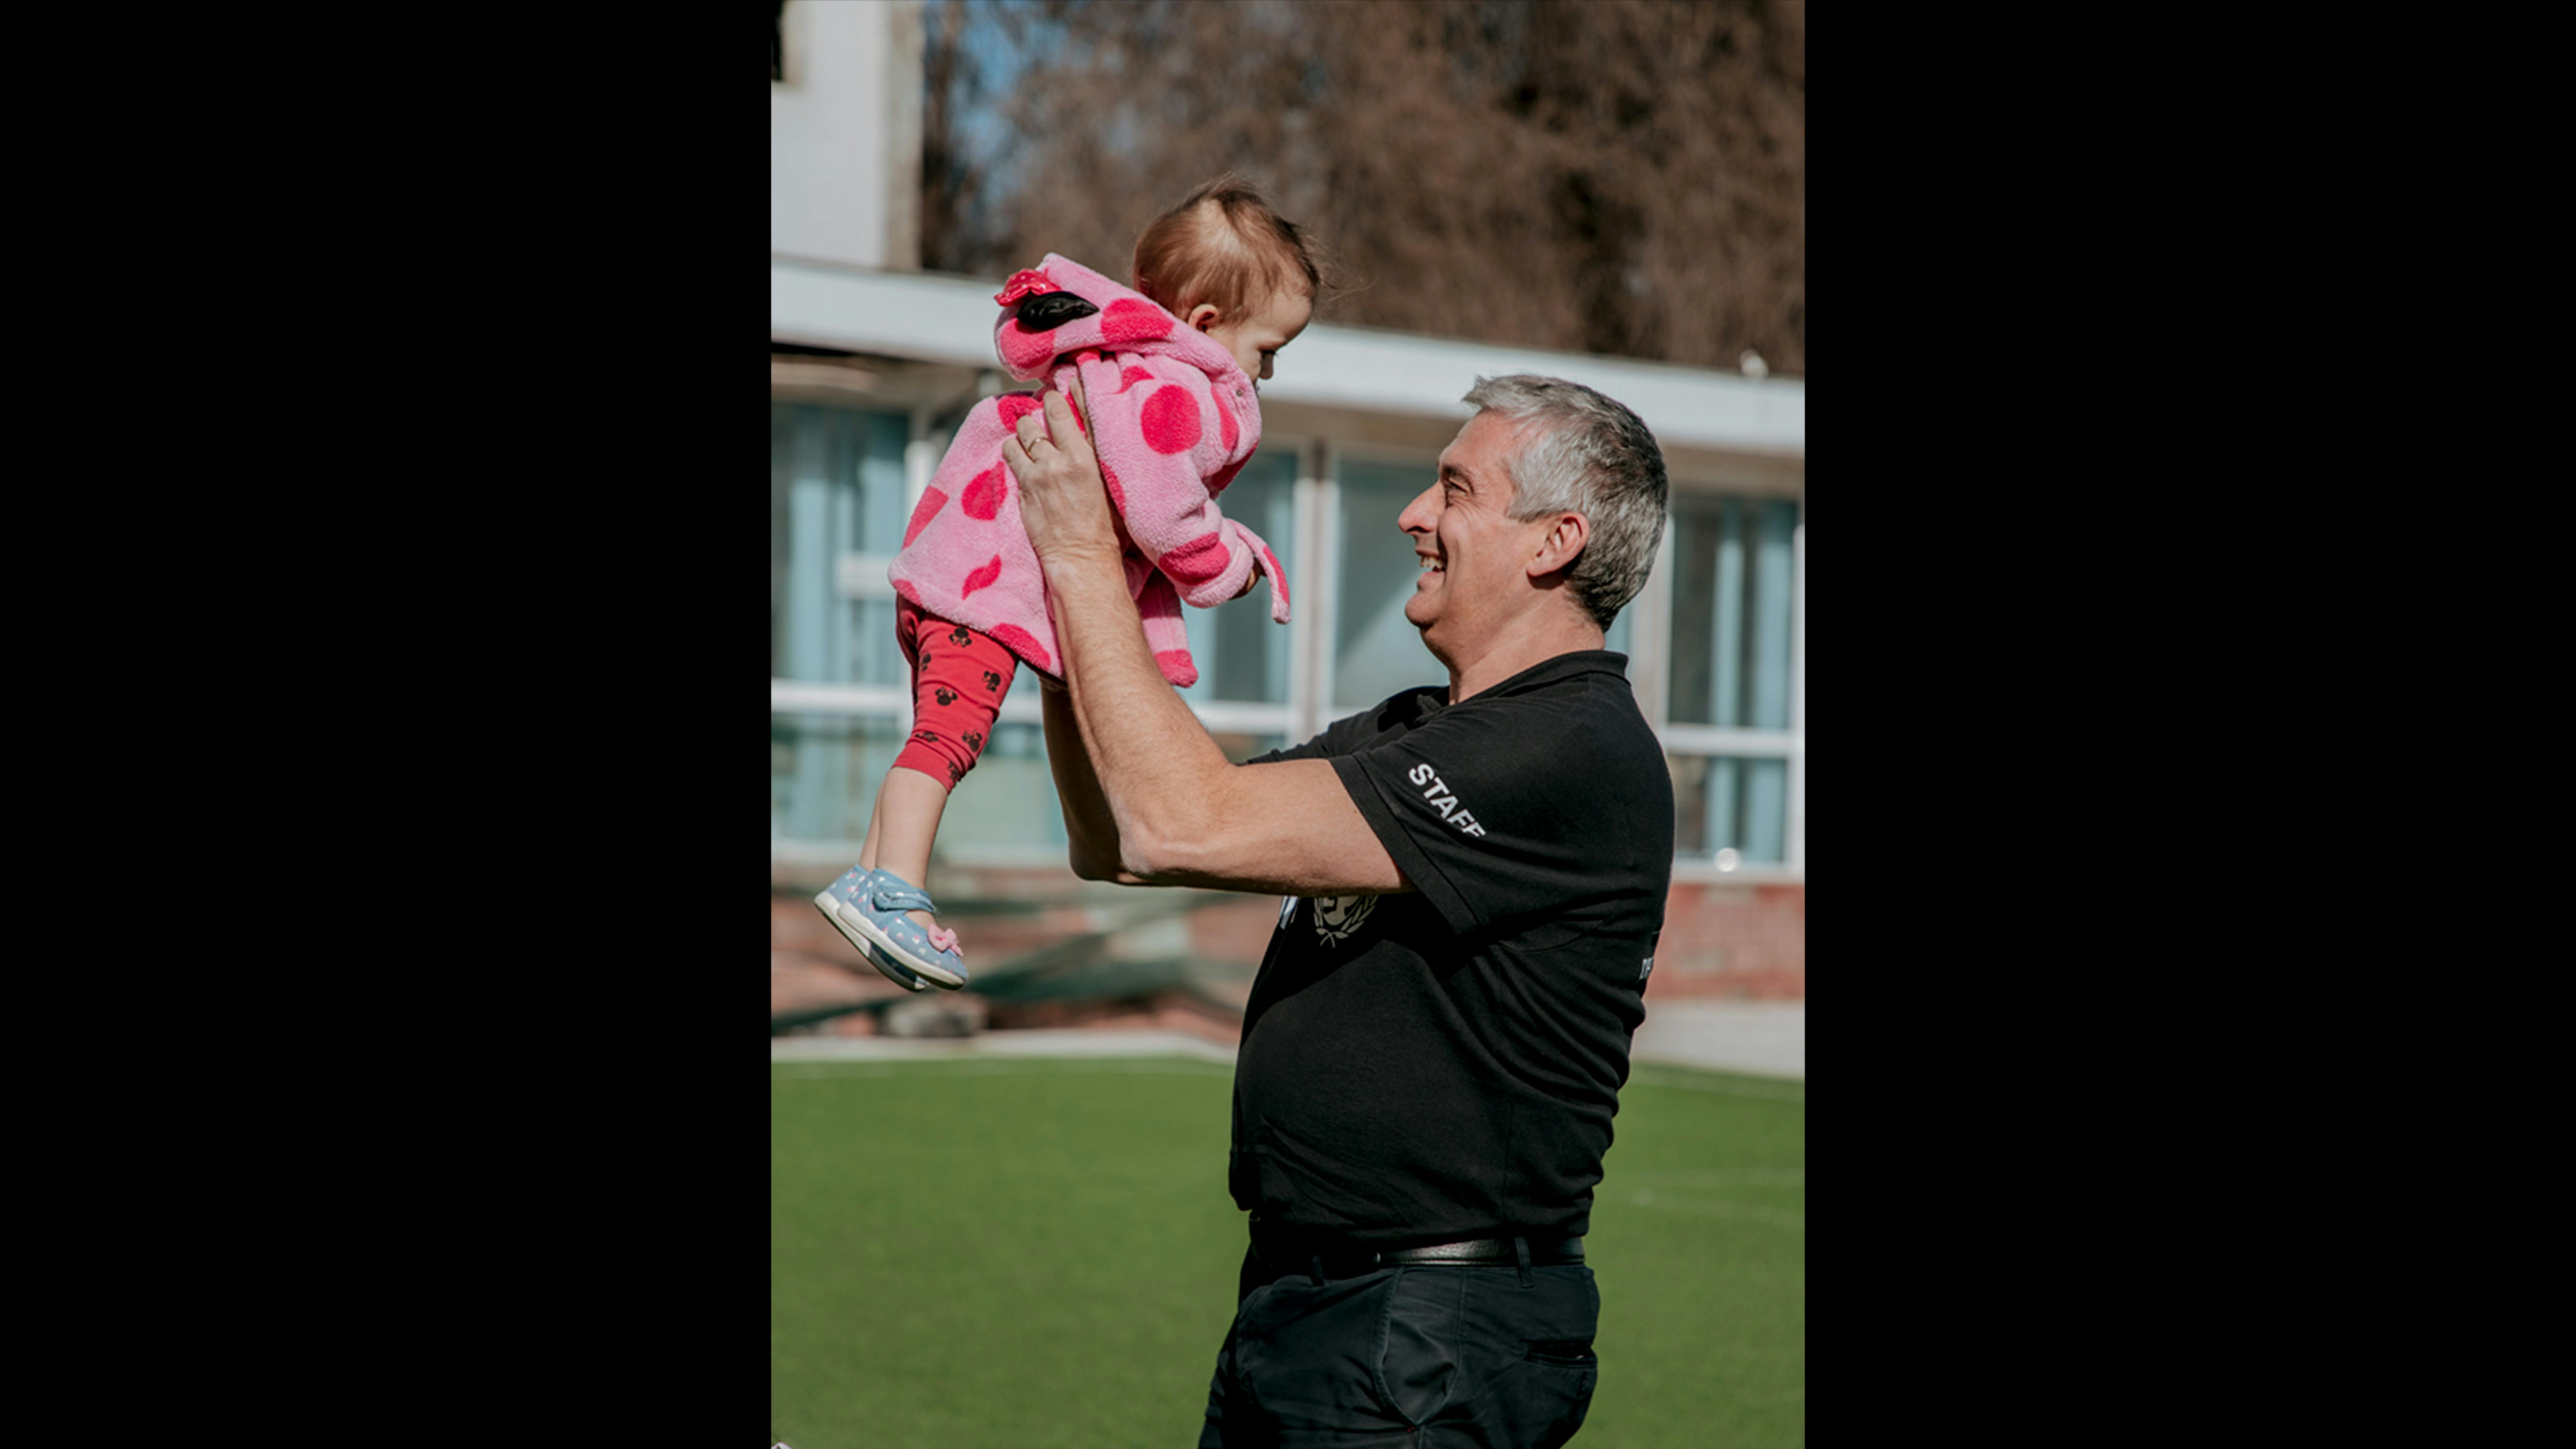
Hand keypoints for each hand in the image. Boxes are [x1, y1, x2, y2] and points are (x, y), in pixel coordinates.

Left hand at [1000, 382, 1122, 565]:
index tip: (1071, 380)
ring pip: (1025, 430)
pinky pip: (1011, 453)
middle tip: (1048, 405)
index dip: (1075, 388)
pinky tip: (1019, 454)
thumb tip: (1103, 438)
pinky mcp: (1025, 486)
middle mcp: (1068, 458)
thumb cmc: (1108, 531)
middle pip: (1051, 411)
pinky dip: (1013, 450)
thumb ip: (1107, 460)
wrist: (1083, 559)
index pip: (1085, 409)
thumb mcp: (1118, 490)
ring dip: (1027, 428)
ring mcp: (1043, 471)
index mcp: (1096, 457)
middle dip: (1047, 403)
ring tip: (1032, 434)